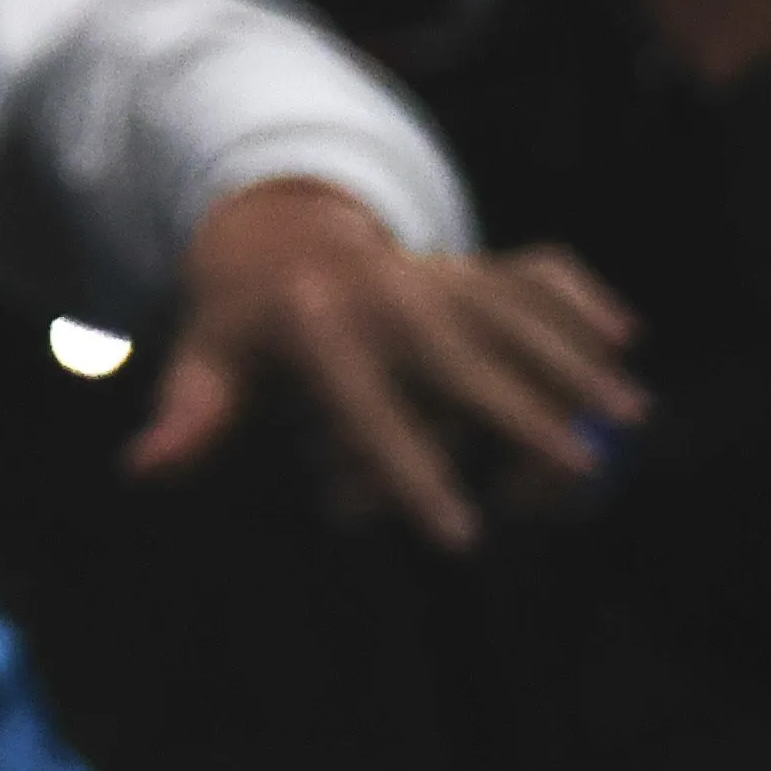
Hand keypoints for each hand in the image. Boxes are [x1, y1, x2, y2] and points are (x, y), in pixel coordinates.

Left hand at [126, 175, 645, 546]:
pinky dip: (577, 295)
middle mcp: (388, 295)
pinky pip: (535, 270)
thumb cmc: (247, 322)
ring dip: (573, 364)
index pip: (368, 412)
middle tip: (582, 475)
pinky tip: (622, 331)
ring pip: (517, 317)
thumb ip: (192, 415)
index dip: (410, 475)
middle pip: (465, 361)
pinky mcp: (476, 262)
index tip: (458, 540)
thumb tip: (142, 468)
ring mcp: (440, 272)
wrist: (276, 230)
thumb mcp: (207, 361)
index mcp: (318, 328)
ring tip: (628, 417)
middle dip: (523, 415)